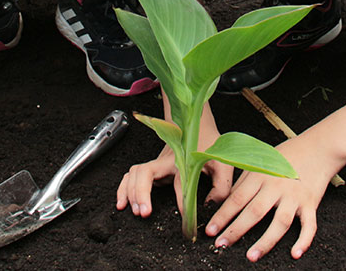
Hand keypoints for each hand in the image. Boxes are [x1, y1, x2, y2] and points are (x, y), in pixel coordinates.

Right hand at [116, 108, 232, 217]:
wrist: (198, 125)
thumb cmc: (209, 143)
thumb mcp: (222, 163)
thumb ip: (221, 186)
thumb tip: (212, 206)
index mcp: (184, 161)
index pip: (181, 182)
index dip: (182, 202)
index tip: (185, 219)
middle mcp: (166, 161)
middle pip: (146, 173)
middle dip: (141, 193)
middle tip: (145, 212)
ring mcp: (157, 164)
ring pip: (135, 173)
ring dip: (131, 192)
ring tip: (135, 210)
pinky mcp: (152, 168)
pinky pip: (131, 176)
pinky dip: (124, 189)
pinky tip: (122, 202)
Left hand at [204, 135, 336, 261]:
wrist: (318, 149)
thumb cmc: (287, 154)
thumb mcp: (261, 161)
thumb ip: (245, 180)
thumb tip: (228, 201)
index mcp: (261, 175)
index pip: (237, 198)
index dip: (222, 216)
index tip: (211, 230)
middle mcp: (277, 186)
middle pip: (254, 212)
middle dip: (236, 230)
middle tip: (221, 244)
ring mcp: (295, 196)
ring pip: (279, 223)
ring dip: (265, 241)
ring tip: (251, 256)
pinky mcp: (311, 204)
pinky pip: (309, 225)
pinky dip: (304, 240)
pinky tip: (295, 253)